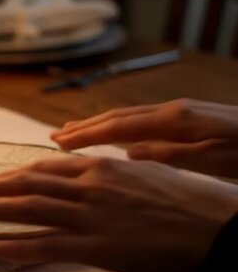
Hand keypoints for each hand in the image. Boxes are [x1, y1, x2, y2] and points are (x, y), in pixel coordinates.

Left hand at [0, 157, 237, 271]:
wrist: (216, 226)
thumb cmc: (185, 199)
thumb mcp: (143, 172)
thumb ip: (107, 172)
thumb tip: (85, 170)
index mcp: (99, 167)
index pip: (41, 168)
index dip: (9, 174)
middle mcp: (87, 186)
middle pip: (26, 184)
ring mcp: (90, 216)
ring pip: (29, 208)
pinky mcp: (98, 247)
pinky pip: (50, 245)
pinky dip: (19, 246)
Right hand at [51, 99, 237, 177]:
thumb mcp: (215, 161)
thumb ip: (170, 155)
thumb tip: (129, 153)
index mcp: (176, 120)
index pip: (119, 125)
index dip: (86, 134)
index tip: (58, 142)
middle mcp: (172, 111)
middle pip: (119, 116)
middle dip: (85, 126)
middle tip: (55, 136)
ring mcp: (179, 113)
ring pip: (129, 117)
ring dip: (99, 125)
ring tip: (73, 132)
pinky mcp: (187, 120)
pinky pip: (143, 123)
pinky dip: (120, 130)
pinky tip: (114, 139)